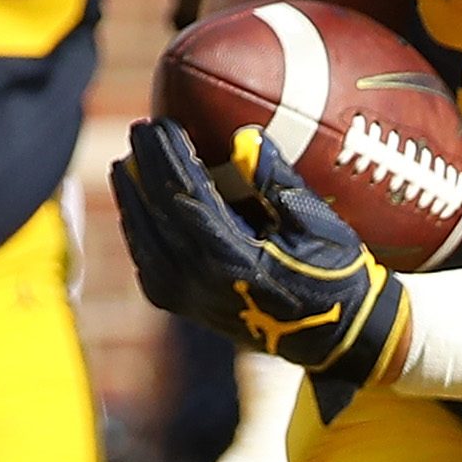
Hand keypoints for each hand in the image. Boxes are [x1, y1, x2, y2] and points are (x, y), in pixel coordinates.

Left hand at [111, 121, 406, 385]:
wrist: (333, 338)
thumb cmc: (334, 275)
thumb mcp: (318, 225)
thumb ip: (278, 182)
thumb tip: (245, 138)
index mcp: (233, 258)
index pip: (187, 196)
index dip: (170, 157)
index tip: (160, 124)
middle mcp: (201, 281)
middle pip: (159, 213)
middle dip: (145, 167)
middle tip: (139, 129)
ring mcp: (189, 298)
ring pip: (145, 239)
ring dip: (133, 197)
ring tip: (127, 161)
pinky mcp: (186, 307)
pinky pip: (149, 262)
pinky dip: (138, 230)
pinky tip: (136, 206)